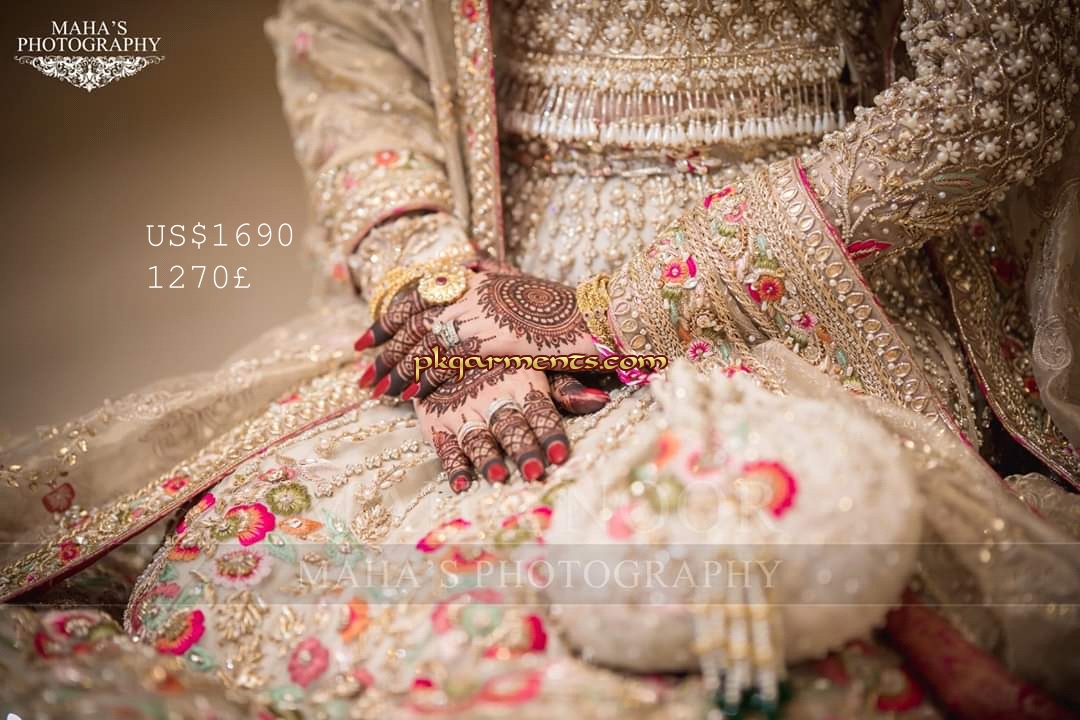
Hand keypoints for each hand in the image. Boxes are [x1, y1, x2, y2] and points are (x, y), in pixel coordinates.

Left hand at [358, 269, 598, 398]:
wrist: (597, 316)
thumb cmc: (563, 309)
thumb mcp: (520, 285)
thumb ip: (490, 275)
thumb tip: (470, 263)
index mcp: (474, 278)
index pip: (416, 295)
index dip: (389, 318)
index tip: (368, 339)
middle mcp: (471, 290)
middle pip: (412, 317)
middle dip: (383, 347)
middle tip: (364, 372)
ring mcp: (481, 311)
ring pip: (422, 340)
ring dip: (397, 368)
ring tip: (379, 390)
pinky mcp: (491, 335)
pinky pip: (445, 358)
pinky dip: (423, 377)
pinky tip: (411, 394)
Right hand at [416, 365, 607, 491]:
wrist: (446, 343)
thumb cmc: (503, 358)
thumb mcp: (534, 363)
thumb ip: (565, 387)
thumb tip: (601, 401)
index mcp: (520, 380)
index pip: (538, 409)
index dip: (549, 432)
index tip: (560, 454)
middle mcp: (491, 395)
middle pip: (508, 424)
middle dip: (521, 447)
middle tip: (534, 471)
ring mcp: (462, 409)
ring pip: (476, 435)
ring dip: (486, 456)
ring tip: (497, 475)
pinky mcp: (436, 422)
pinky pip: (444, 446)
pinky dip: (452, 466)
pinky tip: (461, 483)